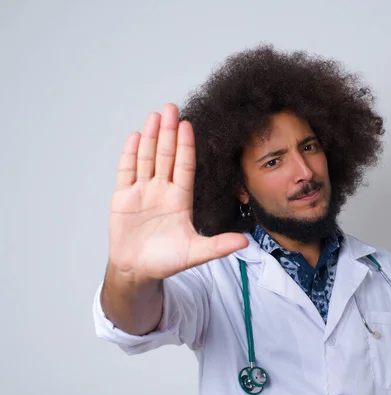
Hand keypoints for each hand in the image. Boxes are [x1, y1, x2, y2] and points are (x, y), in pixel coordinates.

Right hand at [108, 103, 248, 280]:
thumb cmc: (167, 261)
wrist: (139, 270)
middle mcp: (162, 190)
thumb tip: (246, 243)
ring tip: (154, 115)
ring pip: (147, 158)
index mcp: (180, 199)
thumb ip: (218, 246)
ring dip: (150, 137)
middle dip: (168, 132)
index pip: (184, 166)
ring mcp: (143, 192)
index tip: (188, 125)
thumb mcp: (195, 253)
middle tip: (171, 107)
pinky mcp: (123, 197)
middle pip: (165, 155)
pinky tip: (135, 136)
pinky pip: (126, 171)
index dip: (186, 146)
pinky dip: (130, 154)